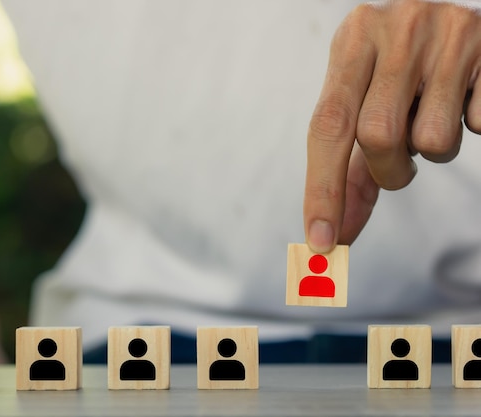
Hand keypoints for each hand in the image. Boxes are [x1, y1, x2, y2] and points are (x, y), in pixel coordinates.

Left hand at [303, 0, 480, 252]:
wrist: (450, 12)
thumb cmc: (393, 70)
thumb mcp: (359, 97)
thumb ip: (345, 166)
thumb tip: (334, 238)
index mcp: (353, 40)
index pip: (328, 127)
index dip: (322, 189)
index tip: (321, 240)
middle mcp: (397, 29)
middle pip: (378, 135)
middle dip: (386, 170)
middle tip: (397, 166)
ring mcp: (448, 33)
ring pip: (432, 138)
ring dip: (430, 151)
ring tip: (429, 120)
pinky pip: (479, 123)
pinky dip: (469, 126)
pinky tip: (461, 101)